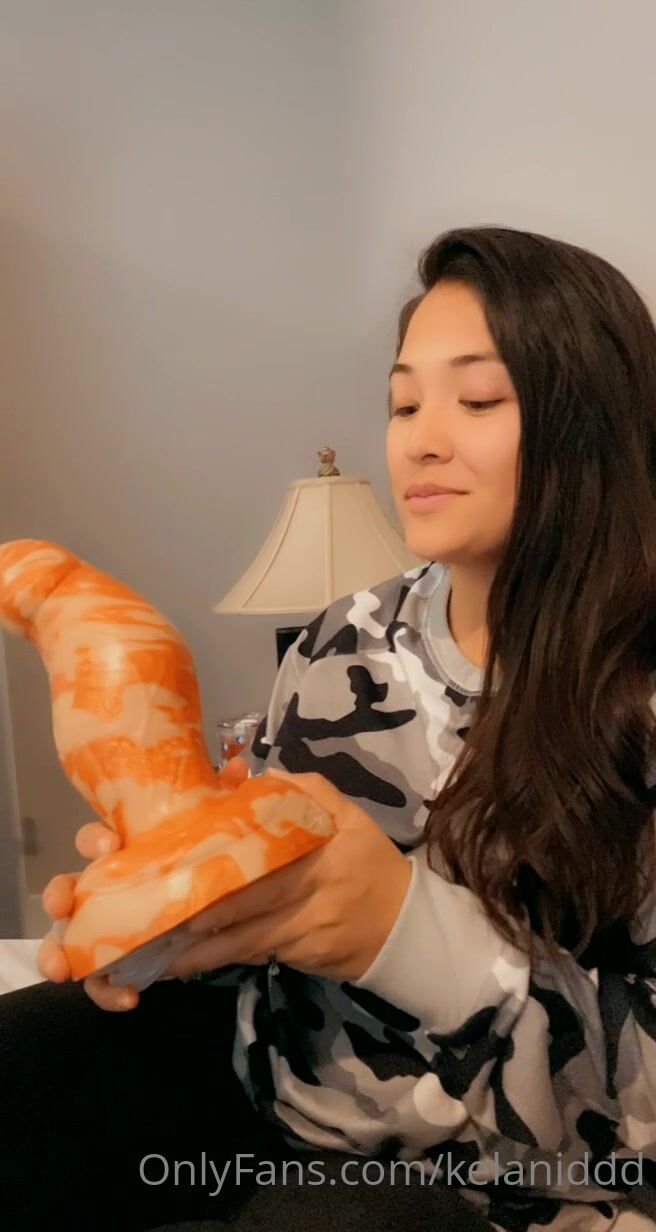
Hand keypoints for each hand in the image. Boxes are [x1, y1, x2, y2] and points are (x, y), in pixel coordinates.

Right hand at [36, 755, 249, 1010]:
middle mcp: (114, 884)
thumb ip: (228, 798)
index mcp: (130, 848)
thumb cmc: (217, 854)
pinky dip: (108, 988)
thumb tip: (238, 770)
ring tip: (62, 968)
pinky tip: (127, 997)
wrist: (243, 904)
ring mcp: (116, 923)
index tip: (108, 847)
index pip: (99, 837)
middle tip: (64, 905)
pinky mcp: (129, 958)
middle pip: (73, 884)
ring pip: (74, 935)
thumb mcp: (226, 825)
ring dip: (59, 949)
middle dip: (62, 893)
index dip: (96, 839)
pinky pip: (107, 976)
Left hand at [165, 768, 412, 983]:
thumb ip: (309, 790)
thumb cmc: (371, 864)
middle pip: (247, 912)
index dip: (229, 879)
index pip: (271, 869)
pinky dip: (218, 958)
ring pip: (243, 944)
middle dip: (199, 920)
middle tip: (153, 920)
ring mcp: (300, 937)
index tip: (186, 874)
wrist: (406, 926)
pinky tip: (185, 962)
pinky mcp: (295, 960)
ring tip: (156, 955)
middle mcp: (308, 902)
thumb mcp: (352, 817)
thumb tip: (256, 774)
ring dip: (198, 952)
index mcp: (321, 860)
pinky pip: (252, 956)